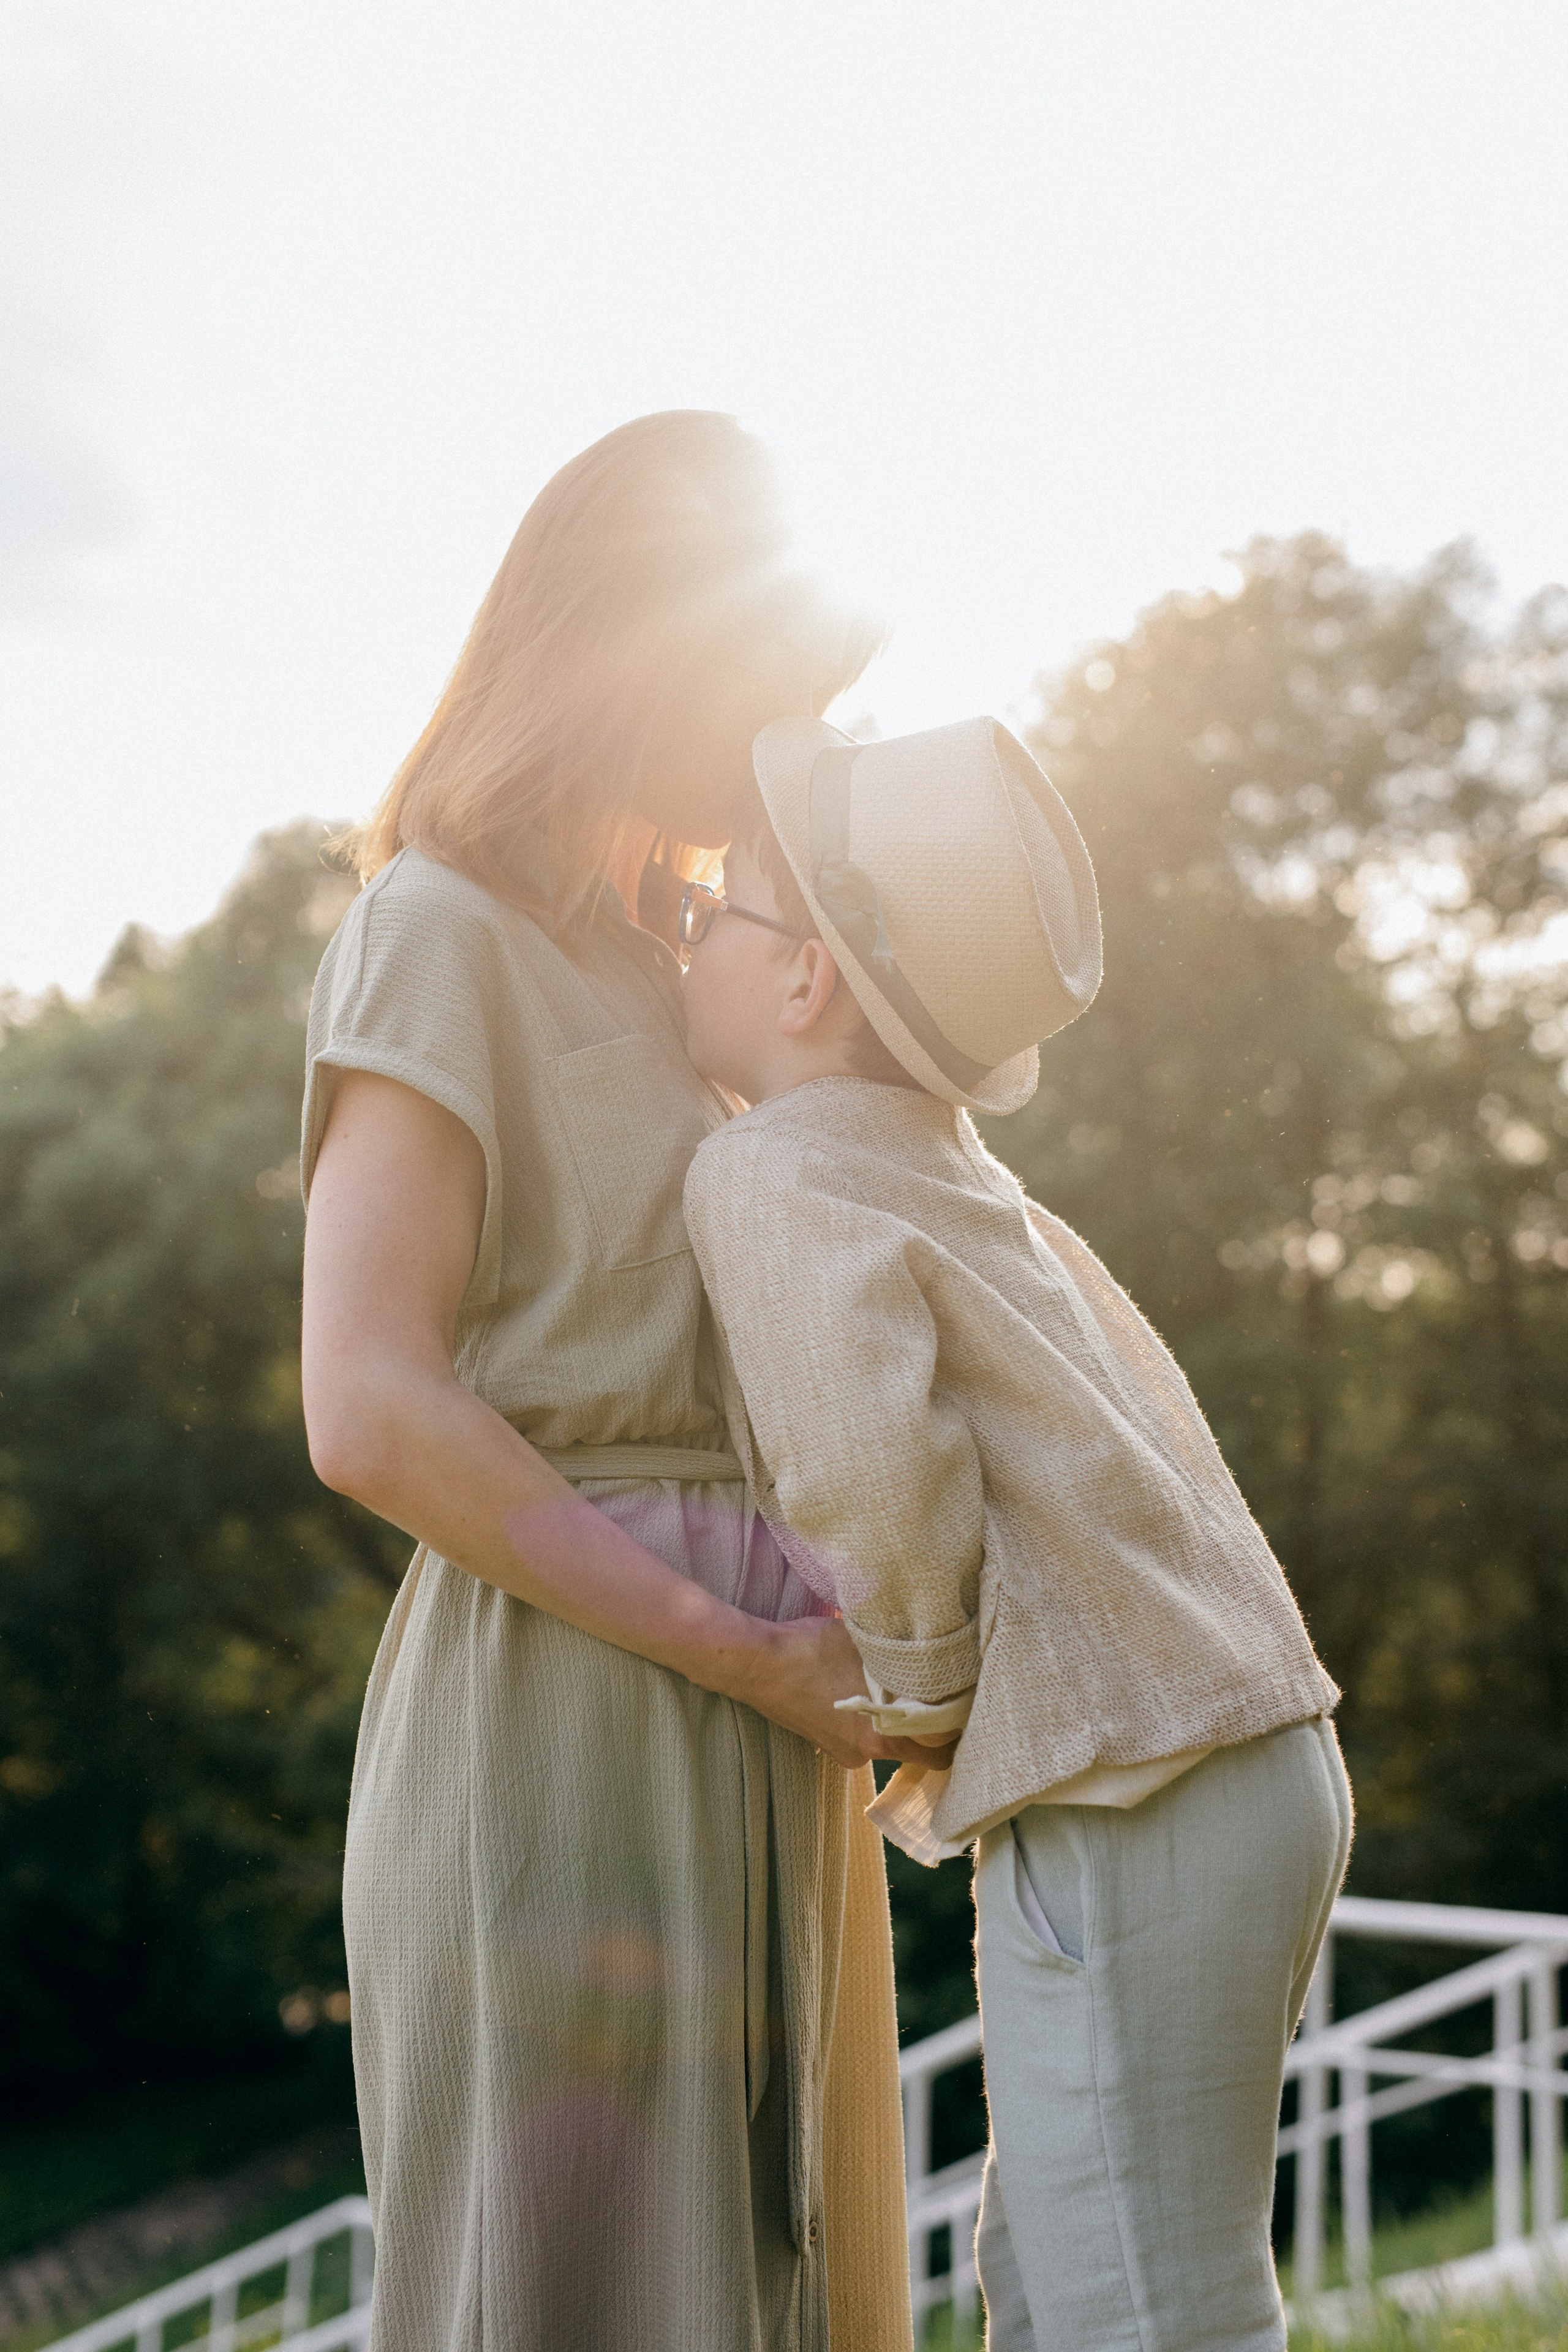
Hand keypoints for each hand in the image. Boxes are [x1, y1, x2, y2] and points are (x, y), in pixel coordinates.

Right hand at [738, 1616, 958, 1769]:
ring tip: (907, 1685)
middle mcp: (865, 1753)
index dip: (958, 1732)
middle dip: (931, 1727)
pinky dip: (872, 1717)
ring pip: (887, 1739)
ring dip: (899, 1718)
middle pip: (916, 1748)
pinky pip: (862, 1733)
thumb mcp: (867, 1645)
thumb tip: (938, 1649)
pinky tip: (867, 1687)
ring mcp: (841, 1750)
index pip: (941, 1753)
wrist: (755, 1663)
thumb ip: (905, 1657)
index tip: (969, 1709)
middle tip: (946, 1695)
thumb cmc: (811, 1650)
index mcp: (882, 1737)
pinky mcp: (822, 1740)